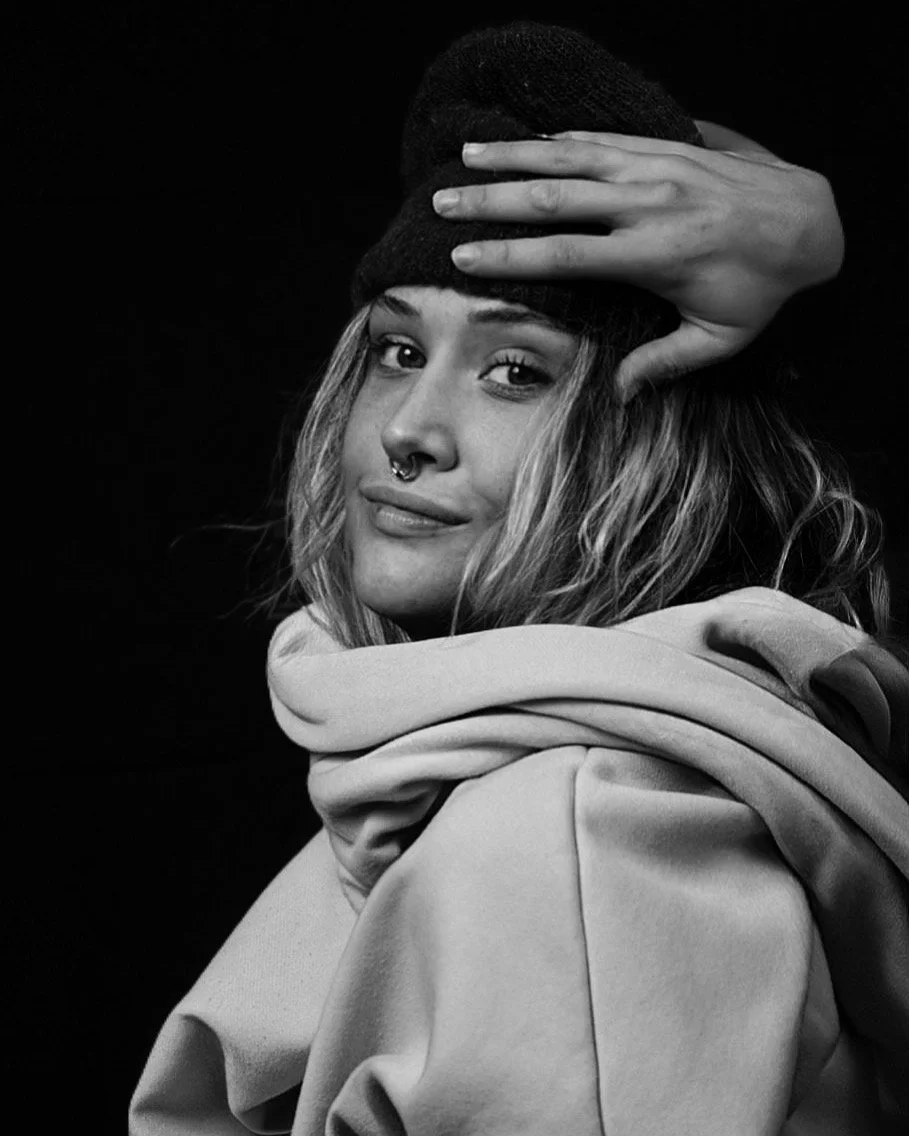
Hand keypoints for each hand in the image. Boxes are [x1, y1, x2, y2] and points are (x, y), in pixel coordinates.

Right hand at [432, 130, 843, 399]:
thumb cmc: (760, 288)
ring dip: (514, 157)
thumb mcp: (719, 338)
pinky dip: (559, 139)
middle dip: (492, 201)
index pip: (566, 253)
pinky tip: (525, 142)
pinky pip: (602, 138)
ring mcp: (655, 168)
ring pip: (571, 156)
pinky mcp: (665, 147)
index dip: (510, 254)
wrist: (808, 218)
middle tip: (442, 202)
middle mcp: (648, 204)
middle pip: (554, 199)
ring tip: (466, 156)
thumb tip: (619, 397)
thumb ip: (665, 364)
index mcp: (653, 255)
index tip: (463, 255)